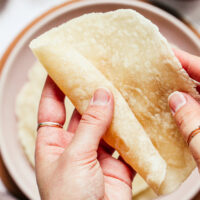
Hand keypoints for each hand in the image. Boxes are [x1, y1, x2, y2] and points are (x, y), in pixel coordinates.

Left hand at [35, 77, 134, 199]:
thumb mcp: (74, 158)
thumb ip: (90, 126)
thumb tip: (101, 96)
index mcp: (52, 143)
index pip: (50, 107)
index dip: (53, 87)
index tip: (60, 68)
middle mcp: (73, 145)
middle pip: (80, 112)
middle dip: (88, 95)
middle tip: (96, 74)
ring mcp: (94, 152)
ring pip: (104, 124)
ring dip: (111, 110)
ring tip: (118, 89)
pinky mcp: (114, 162)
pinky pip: (122, 140)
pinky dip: (129, 130)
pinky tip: (134, 115)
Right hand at [168, 48, 199, 169]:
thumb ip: (193, 122)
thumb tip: (176, 100)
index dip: (186, 61)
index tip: (167, 53)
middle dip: (180, 75)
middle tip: (158, 70)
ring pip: (197, 99)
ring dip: (179, 93)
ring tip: (159, 88)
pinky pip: (195, 114)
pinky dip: (182, 110)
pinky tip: (169, 110)